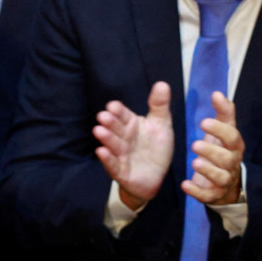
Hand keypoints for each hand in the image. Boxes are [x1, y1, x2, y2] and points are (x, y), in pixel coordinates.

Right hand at [93, 81, 173, 210]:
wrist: (155, 177)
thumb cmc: (155, 148)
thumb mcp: (161, 125)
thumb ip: (159, 106)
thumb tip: (162, 83)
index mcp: (132, 125)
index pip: (123, 115)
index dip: (118, 111)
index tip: (113, 106)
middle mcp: (124, 138)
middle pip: (116, 129)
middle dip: (110, 123)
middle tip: (103, 116)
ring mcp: (120, 155)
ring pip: (113, 145)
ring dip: (106, 138)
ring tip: (98, 131)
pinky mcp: (120, 171)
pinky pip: (113, 165)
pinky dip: (107, 159)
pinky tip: (101, 152)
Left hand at [183, 92, 243, 204]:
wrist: (224, 183)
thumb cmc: (221, 150)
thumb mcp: (222, 131)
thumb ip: (222, 112)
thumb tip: (218, 92)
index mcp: (233, 146)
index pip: (232, 136)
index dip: (220, 129)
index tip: (203, 121)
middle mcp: (232, 163)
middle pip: (228, 158)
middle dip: (212, 151)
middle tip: (195, 144)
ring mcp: (224, 180)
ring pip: (221, 177)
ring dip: (208, 170)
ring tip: (194, 162)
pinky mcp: (214, 194)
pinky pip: (208, 195)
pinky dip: (197, 191)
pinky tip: (185, 185)